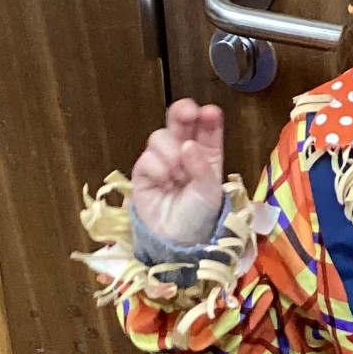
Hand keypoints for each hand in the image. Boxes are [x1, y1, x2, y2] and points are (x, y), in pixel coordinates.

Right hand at [130, 99, 224, 245]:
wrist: (177, 242)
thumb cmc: (200, 217)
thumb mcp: (209, 192)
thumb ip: (202, 167)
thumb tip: (187, 145)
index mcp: (206, 155)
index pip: (206, 129)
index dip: (207, 118)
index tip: (209, 112)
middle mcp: (184, 154)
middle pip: (179, 123)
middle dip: (182, 113)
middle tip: (186, 112)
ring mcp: (162, 161)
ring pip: (160, 137)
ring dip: (169, 152)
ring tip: (176, 175)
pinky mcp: (143, 172)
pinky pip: (146, 158)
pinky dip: (156, 168)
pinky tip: (164, 182)